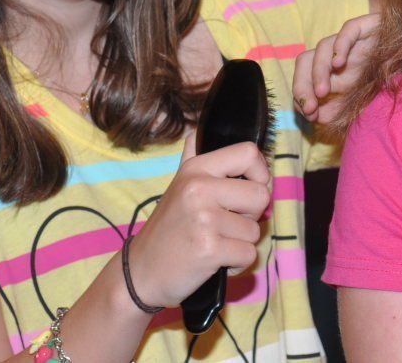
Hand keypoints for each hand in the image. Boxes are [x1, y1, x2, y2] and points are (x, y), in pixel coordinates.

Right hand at [123, 133, 271, 308]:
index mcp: (196, 169)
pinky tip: (215, 260)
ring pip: (255, 230)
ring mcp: (204, 219)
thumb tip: (196, 130)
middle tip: (227, 224)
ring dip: (241, 243)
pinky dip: (237, 263)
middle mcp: (200, 189)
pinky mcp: (209, 249)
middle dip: (252, 215)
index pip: (248, 153)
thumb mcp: (177, 185)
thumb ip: (192, 157)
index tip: (250, 188)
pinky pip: (249, 254)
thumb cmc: (167, 228)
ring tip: (214, 243)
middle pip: (261, 194)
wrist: (140, 271)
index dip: (260, 172)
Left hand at [292, 12, 379, 123]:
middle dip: (301, 84)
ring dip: (318, 72)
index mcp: (332, 71)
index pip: (304, 77)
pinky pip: (348, 30)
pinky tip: (339, 63)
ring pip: (323, 47)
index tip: (310, 115)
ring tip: (322, 92)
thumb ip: (333, 111)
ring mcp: (351, 41)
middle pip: (305, 60)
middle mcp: (337, 55)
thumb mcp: (357, 104)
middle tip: (309, 107)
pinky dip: (340, 45)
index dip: (301, 95)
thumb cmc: (389, 84)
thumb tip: (312, 116)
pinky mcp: (367, 26)